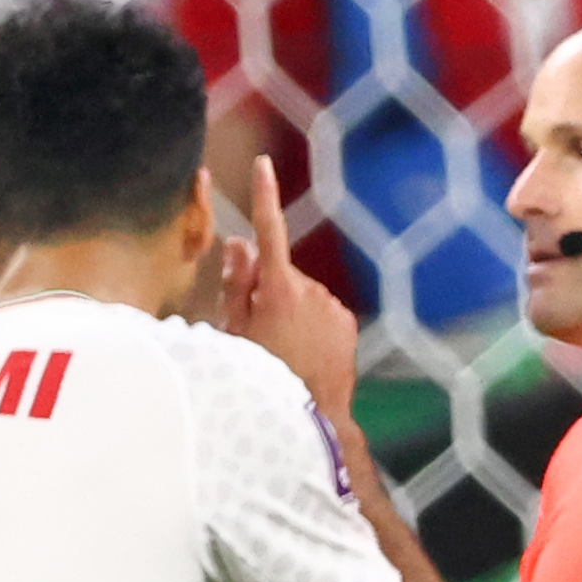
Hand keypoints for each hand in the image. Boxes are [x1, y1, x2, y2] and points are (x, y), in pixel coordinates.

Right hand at [220, 155, 364, 420]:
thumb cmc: (260, 377)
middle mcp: (312, 290)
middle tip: (255, 330)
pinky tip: (302, 352)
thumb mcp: (234, 332)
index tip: (264, 164)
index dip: (263, 196)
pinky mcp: (346, 321)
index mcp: (278, 290)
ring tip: (281, 348)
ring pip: (300, 293)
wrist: (309, 417)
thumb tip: (238, 244)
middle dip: (266, 289)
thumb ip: (236, 284)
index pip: (267, 231)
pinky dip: (309, 323)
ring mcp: (333, 306)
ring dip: (288, 309)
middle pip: (279, 273)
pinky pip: (321, 311)